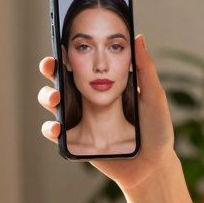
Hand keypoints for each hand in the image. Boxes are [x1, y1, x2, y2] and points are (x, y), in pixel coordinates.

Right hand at [37, 34, 176, 191]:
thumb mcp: (153, 96)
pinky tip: (58, 127)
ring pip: (52, 102)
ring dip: (46, 95)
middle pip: (60, 79)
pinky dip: (50, 128)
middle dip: (49, 68)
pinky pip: (55, 133)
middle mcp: (88, 100)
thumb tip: (139, 36)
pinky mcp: (75, 141)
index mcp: (104, 85)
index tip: (61, 43)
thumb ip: (145, 68)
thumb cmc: (157, 130)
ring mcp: (79, 120)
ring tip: (55, 98)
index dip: (69, 52)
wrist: (153, 166)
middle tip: (50, 65)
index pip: (82, 63)